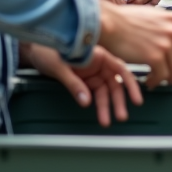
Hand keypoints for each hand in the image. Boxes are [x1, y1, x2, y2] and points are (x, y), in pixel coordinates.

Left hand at [21, 43, 142, 127]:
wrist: (34, 49)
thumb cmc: (47, 50)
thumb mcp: (59, 66)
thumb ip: (73, 83)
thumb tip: (85, 101)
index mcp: (98, 54)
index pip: (120, 68)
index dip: (130, 84)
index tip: (136, 99)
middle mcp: (98, 64)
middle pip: (114, 84)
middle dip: (118, 101)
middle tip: (121, 116)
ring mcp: (91, 73)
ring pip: (104, 92)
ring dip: (106, 107)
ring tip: (106, 122)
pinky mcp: (84, 81)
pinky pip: (94, 94)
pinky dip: (96, 105)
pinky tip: (97, 114)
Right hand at [98, 3, 171, 88]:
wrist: (109, 23)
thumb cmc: (123, 20)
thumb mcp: (153, 16)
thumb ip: (167, 27)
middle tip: (171, 75)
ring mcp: (166, 44)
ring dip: (165, 79)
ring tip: (155, 78)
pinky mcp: (156, 57)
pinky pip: (162, 77)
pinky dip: (155, 82)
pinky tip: (148, 80)